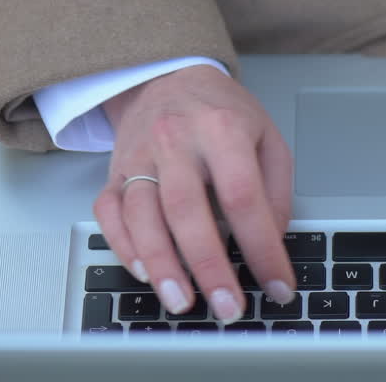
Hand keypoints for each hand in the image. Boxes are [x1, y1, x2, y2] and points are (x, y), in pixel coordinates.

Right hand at [92, 65, 294, 321]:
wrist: (169, 79)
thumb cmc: (222, 113)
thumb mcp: (267, 138)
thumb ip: (274, 191)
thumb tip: (271, 243)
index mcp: (222, 129)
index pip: (244, 197)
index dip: (262, 247)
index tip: (277, 284)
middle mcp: (176, 141)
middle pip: (188, 210)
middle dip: (208, 267)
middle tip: (228, 307)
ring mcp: (140, 157)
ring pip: (142, 216)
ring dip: (162, 266)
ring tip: (182, 302)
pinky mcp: (114, 172)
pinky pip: (108, 213)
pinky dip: (123, 247)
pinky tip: (145, 272)